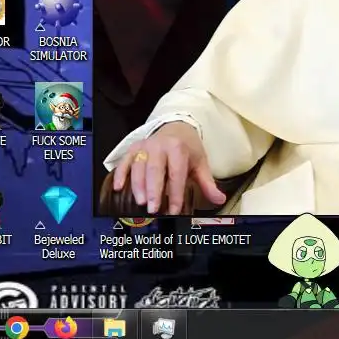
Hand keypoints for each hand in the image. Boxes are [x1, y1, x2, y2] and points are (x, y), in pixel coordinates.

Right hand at [111, 122, 225, 213]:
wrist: (176, 127)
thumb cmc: (188, 149)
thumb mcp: (200, 163)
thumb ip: (208, 183)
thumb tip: (220, 200)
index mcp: (179, 149)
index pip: (176, 174)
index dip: (175, 193)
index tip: (174, 210)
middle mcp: (160, 146)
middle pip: (155, 170)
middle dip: (154, 190)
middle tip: (153, 209)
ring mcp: (145, 147)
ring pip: (138, 167)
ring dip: (138, 185)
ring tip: (141, 202)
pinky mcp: (133, 148)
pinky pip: (124, 161)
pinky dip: (120, 174)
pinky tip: (118, 188)